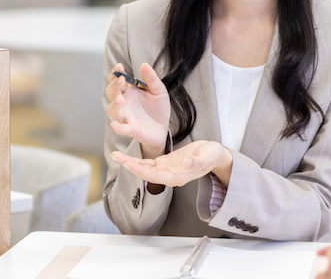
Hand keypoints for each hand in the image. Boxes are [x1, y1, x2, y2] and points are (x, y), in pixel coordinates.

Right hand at [106, 62, 170, 158]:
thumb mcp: (158, 90)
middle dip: (114, 86)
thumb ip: (151, 78)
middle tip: (121, 80)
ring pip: (113, 110)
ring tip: (120, 99)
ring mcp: (126, 116)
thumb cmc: (158, 108)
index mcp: (129, 91)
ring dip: (114, 104)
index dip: (116, 73)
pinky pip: (123, 129)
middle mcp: (124, 103)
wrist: (163, 127)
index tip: (119, 66)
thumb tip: (144, 65)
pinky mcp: (132, 129)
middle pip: (111, 93)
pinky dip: (118, 128)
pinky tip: (115, 125)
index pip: (117, 80)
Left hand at [111, 140, 232, 187]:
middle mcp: (170, 175)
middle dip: (131, 165)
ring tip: (117, 155)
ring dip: (131, 162)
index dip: (142, 171)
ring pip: (145, 168)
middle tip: (116, 157)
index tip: (130, 165)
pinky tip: (128, 156)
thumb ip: (197, 162)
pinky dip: (138, 159)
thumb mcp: (207, 157)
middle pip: (146, 173)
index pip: (156, 177)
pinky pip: (149, 162)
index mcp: (179, 177)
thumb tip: (187, 163)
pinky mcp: (166, 162)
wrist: (214, 154)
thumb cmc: (212, 156)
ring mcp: (167, 170)